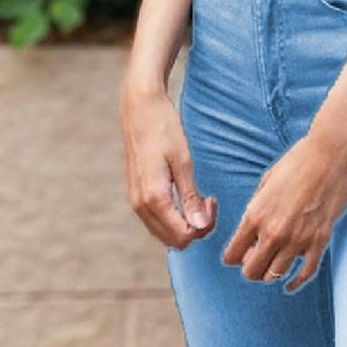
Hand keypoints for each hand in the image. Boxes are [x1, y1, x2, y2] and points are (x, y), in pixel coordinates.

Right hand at [119, 82, 216, 248]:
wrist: (139, 107)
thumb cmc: (163, 129)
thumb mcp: (183, 161)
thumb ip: (190, 197)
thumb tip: (198, 227)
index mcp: (153, 198)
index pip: (182, 236)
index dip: (203, 227)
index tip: (212, 201)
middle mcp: (139, 205)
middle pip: (172, 240)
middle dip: (195, 227)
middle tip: (209, 200)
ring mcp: (134, 200)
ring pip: (163, 232)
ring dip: (184, 222)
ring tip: (200, 196)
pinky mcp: (135, 193)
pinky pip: (156, 219)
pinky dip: (174, 215)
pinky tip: (185, 193)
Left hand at [221, 129, 346, 293]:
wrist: (332, 153)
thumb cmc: (298, 161)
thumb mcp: (266, 181)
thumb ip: (256, 209)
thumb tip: (251, 232)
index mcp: (255, 214)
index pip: (232, 255)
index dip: (233, 257)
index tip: (240, 252)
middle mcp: (273, 232)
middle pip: (251, 271)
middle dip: (250, 268)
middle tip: (257, 258)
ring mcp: (298, 239)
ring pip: (275, 275)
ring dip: (271, 273)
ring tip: (273, 264)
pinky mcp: (320, 240)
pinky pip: (304, 273)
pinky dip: (295, 283)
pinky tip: (289, 285)